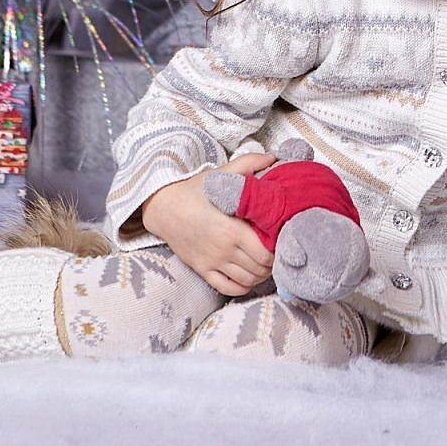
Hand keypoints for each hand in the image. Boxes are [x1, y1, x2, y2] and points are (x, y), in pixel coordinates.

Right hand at [140, 151, 276, 295]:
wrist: (163, 207)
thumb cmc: (194, 190)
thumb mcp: (221, 174)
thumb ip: (248, 164)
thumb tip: (273, 157)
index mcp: (232, 229)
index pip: (266, 252)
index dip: (279, 249)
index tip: (283, 239)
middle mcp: (223, 250)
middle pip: (260, 268)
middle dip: (274, 263)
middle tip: (279, 252)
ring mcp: (212, 263)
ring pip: (247, 280)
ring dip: (261, 275)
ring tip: (267, 263)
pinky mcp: (202, 270)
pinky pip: (228, 288)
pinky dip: (243, 287)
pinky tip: (249, 277)